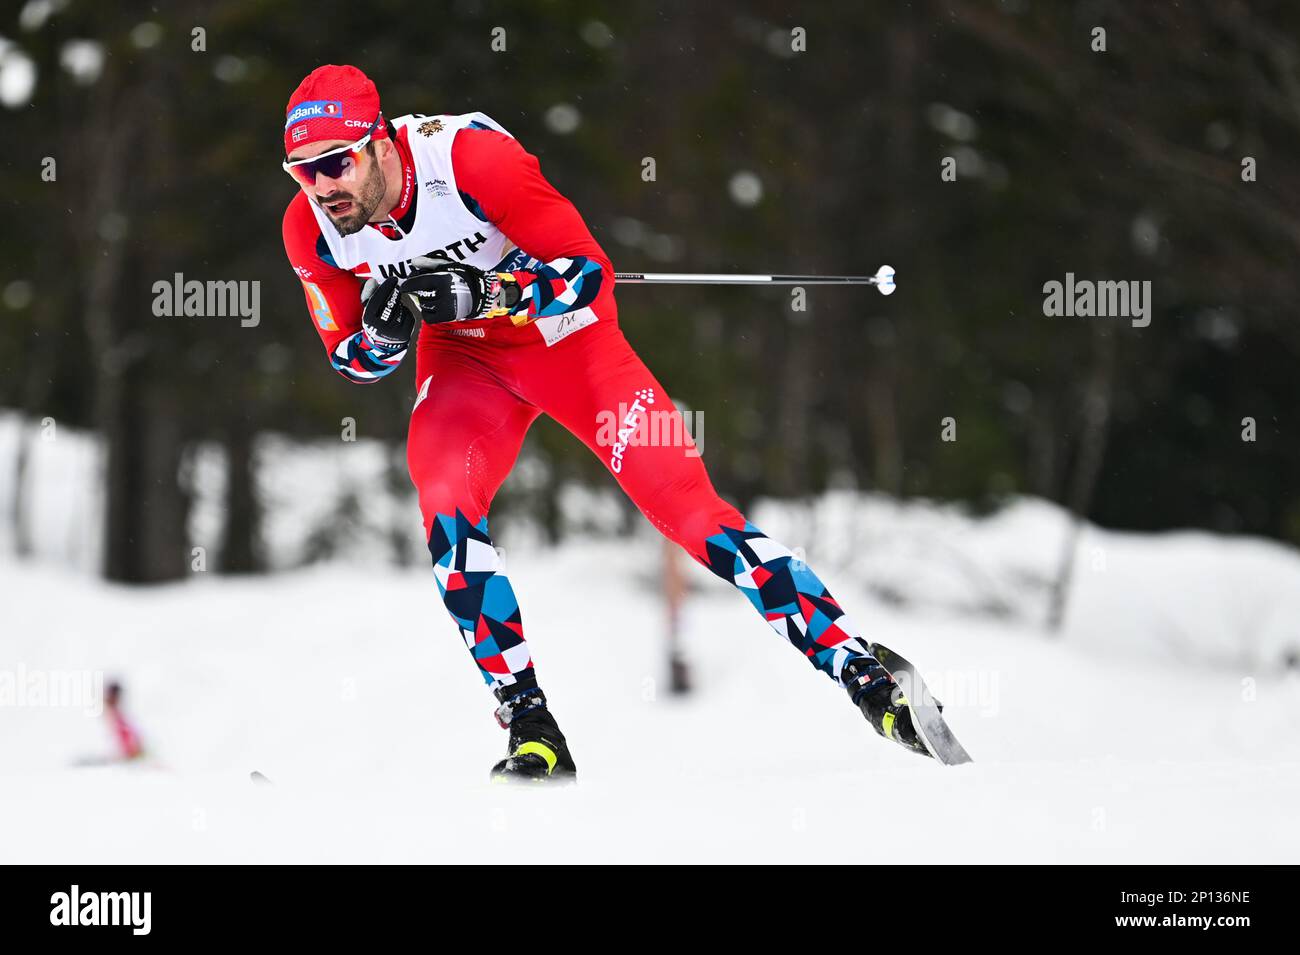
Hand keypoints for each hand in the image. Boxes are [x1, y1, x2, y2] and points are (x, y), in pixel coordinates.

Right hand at [360, 276, 414, 349]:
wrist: (382, 345)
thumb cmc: (375, 322)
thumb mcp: (367, 309)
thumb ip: (368, 294)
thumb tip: (373, 281)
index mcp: (368, 319)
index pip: (378, 299)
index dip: (386, 287)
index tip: (393, 279)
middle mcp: (380, 327)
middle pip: (391, 302)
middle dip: (395, 294)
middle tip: (396, 288)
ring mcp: (394, 332)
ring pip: (401, 309)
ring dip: (399, 304)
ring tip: (394, 306)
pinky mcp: (405, 334)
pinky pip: (409, 316)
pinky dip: (406, 312)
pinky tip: (400, 315)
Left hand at [400, 259, 521, 323]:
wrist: (480, 294)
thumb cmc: (464, 278)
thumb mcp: (448, 266)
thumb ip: (430, 263)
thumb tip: (414, 261)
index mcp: (441, 279)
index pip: (416, 283)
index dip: (408, 285)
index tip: (406, 286)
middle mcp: (442, 293)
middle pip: (420, 295)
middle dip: (420, 292)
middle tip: (428, 290)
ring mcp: (444, 306)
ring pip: (424, 306)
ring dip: (426, 302)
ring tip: (435, 297)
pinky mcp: (446, 316)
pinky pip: (429, 317)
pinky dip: (429, 313)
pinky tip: (436, 307)